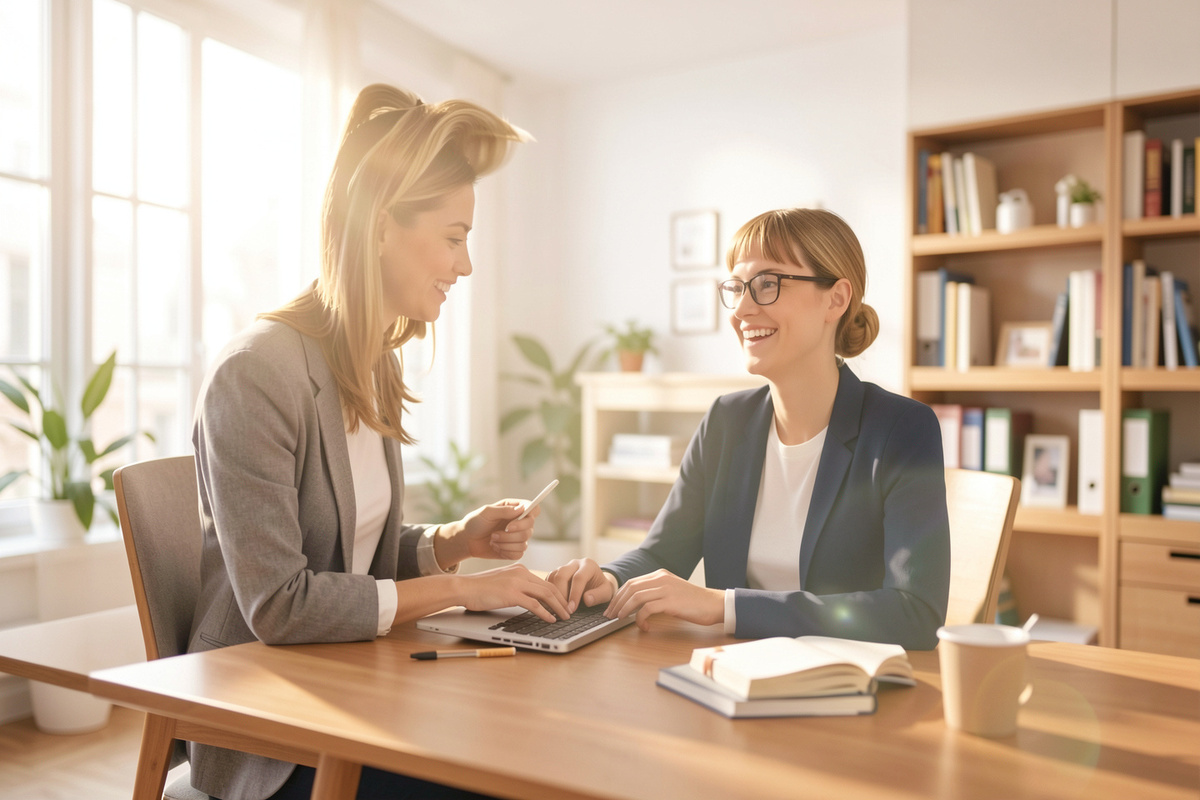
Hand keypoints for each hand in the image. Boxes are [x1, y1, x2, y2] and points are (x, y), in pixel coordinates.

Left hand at [436, 499, 539, 566]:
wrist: (466, 540)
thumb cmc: (474, 522)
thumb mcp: (486, 512)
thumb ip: (504, 510)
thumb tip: (522, 509)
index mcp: (514, 509)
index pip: (534, 509)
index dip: (530, 515)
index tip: (512, 524)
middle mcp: (519, 522)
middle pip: (530, 529)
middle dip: (511, 535)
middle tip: (494, 534)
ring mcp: (517, 537)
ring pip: (524, 543)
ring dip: (505, 543)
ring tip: (493, 540)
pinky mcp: (514, 550)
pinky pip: (519, 554)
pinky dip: (506, 552)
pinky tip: (496, 547)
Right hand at [458, 564, 569, 622]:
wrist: (464, 588)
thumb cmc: (479, 588)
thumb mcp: (502, 582)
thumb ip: (515, 586)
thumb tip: (527, 598)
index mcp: (520, 570)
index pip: (545, 582)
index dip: (557, 594)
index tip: (563, 604)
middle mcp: (521, 573)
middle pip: (549, 587)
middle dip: (562, 600)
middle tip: (570, 611)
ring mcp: (517, 582)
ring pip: (546, 595)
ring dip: (558, 607)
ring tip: (565, 616)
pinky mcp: (511, 594)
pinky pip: (534, 604)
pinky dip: (545, 613)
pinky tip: (551, 619)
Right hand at [546, 558, 614, 613]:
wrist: (596, 583)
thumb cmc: (601, 588)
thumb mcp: (606, 593)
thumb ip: (598, 596)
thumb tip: (587, 600)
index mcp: (588, 565)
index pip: (578, 578)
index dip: (574, 594)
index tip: (572, 609)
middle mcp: (575, 563)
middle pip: (562, 574)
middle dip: (561, 594)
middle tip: (563, 610)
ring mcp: (564, 567)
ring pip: (553, 576)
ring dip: (553, 594)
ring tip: (557, 608)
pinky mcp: (556, 573)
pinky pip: (548, 580)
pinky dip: (549, 592)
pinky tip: (553, 604)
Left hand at [604, 569, 724, 630]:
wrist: (714, 604)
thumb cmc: (695, 601)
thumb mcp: (673, 591)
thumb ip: (657, 592)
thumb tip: (637, 605)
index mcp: (660, 574)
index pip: (632, 582)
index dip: (619, 595)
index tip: (612, 607)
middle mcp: (661, 578)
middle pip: (630, 588)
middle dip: (617, 602)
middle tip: (609, 615)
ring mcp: (666, 589)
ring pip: (636, 597)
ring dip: (624, 610)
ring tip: (619, 620)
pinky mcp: (670, 601)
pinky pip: (647, 609)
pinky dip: (640, 619)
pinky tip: (644, 627)